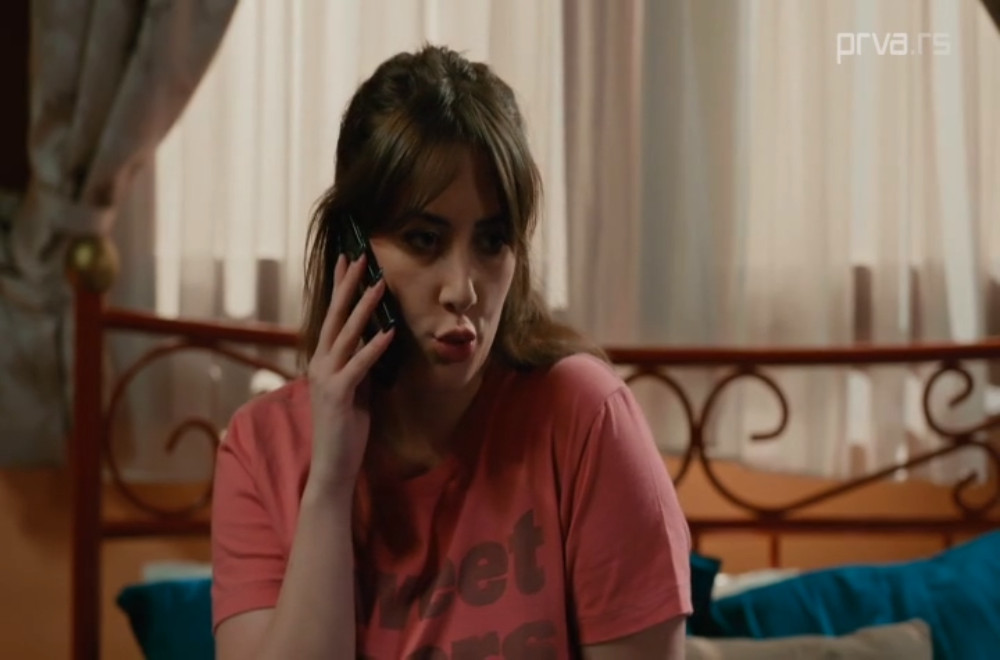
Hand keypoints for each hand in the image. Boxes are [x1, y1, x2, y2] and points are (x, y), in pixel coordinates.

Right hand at [306, 253, 395, 495]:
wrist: (333, 466)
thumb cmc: (347, 428)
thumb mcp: (357, 388)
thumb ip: (361, 364)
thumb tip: (377, 340)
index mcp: (324, 360)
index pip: (333, 316)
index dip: (340, 287)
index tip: (348, 260)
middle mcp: (321, 364)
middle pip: (336, 316)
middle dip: (349, 285)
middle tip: (360, 257)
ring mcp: (327, 379)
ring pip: (347, 335)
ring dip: (365, 308)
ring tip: (378, 284)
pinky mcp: (340, 396)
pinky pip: (359, 366)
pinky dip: (374, 347)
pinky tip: (388, 331)